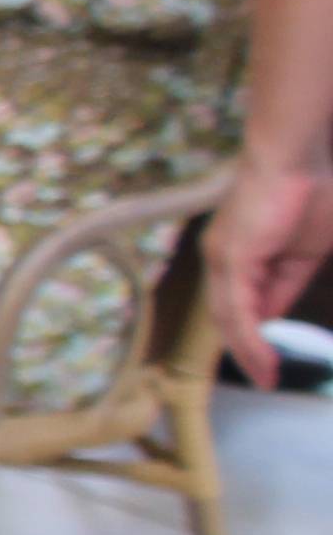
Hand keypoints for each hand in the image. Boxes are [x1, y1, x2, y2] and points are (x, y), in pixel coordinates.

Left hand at [210, 155, 332, 385]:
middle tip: (266, 378)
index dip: (259, 332)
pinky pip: (236, 306)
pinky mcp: (230, 256)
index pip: (246, 302)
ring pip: (230, 316)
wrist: (298, 156)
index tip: (272, 360)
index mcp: (241, 253)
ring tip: (266, 377)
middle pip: (229, 314)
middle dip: (247, 350)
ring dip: (248, 351)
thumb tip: (278, 311)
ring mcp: (223, 257)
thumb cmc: (310, 189)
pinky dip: (248, 336)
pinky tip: (262, 357)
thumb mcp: (307, 249)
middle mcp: (223, 257)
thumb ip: (290, 278)